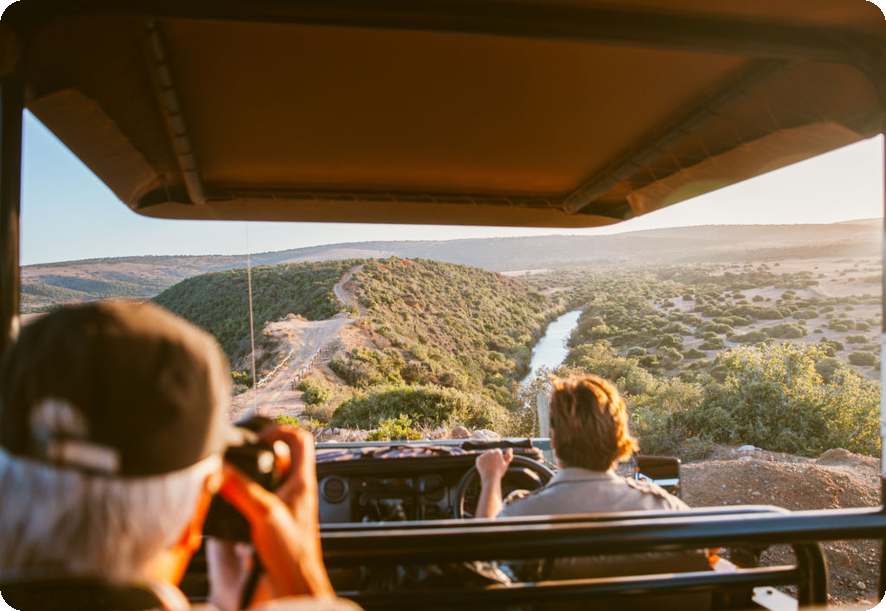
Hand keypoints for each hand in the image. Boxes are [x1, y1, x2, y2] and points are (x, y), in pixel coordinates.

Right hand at [219, 426, 333, 599]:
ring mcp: (290, 502)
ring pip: (274, 475)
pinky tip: (238, 500)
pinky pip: (266, 494)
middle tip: (244, 451)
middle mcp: (299, 489)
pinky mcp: (280, 517)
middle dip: (263, 449)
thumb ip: (242, 490)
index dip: (279, 430)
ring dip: (256, 471)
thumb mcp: (263, 515)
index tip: (258, 435)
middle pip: (285, 454)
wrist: (296, 581)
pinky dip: (252, 491)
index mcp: (303, 481)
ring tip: (238, 474)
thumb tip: (221, 469)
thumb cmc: (292, 553)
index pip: (301, 439)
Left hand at [476, 448, 512, 483]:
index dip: (498, 458)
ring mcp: (484, 455)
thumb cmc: (499, 472)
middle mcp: (490, 451)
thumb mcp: (506, 464)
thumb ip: (508, 456)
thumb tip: (510, 448)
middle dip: (492, 457)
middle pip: (491, 452)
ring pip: (485, 455)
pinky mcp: (478, 459)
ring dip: (486, 458)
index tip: (497, 463)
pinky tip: (484, 467)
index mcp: (497, 452)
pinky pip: (480, 459)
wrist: (490, 478)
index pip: (498, 451)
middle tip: (493, 465)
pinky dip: (481, 462)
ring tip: (489, 466)